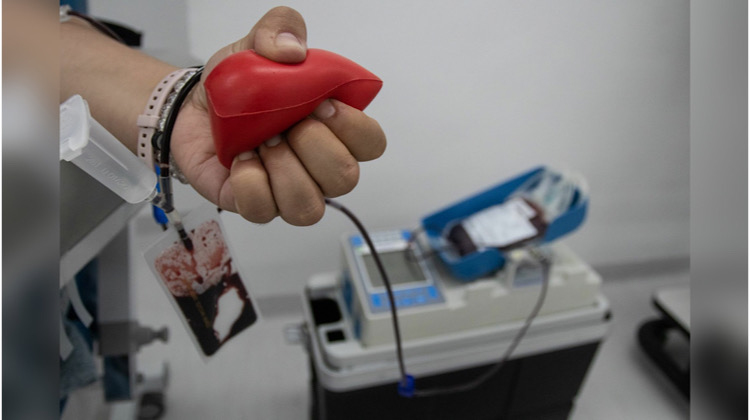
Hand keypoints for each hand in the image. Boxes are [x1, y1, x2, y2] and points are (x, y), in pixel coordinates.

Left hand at [172, 7, 385, 225]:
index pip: (372, 143)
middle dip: (312, 146)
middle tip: (283, 123)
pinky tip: (240, 160)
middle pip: (345, 178)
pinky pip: (263, 212)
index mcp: (336, 130)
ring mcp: (290, 192)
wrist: (194, 107)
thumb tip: (292, 52)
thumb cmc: (240, 85)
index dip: (353, 128)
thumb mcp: (259, 43)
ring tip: (261, 143)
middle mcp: (320, 168)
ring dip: (283, 169)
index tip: (322, 103)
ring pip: (309, 207)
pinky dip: (249, 184)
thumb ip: (281, 28)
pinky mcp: (257, 206)